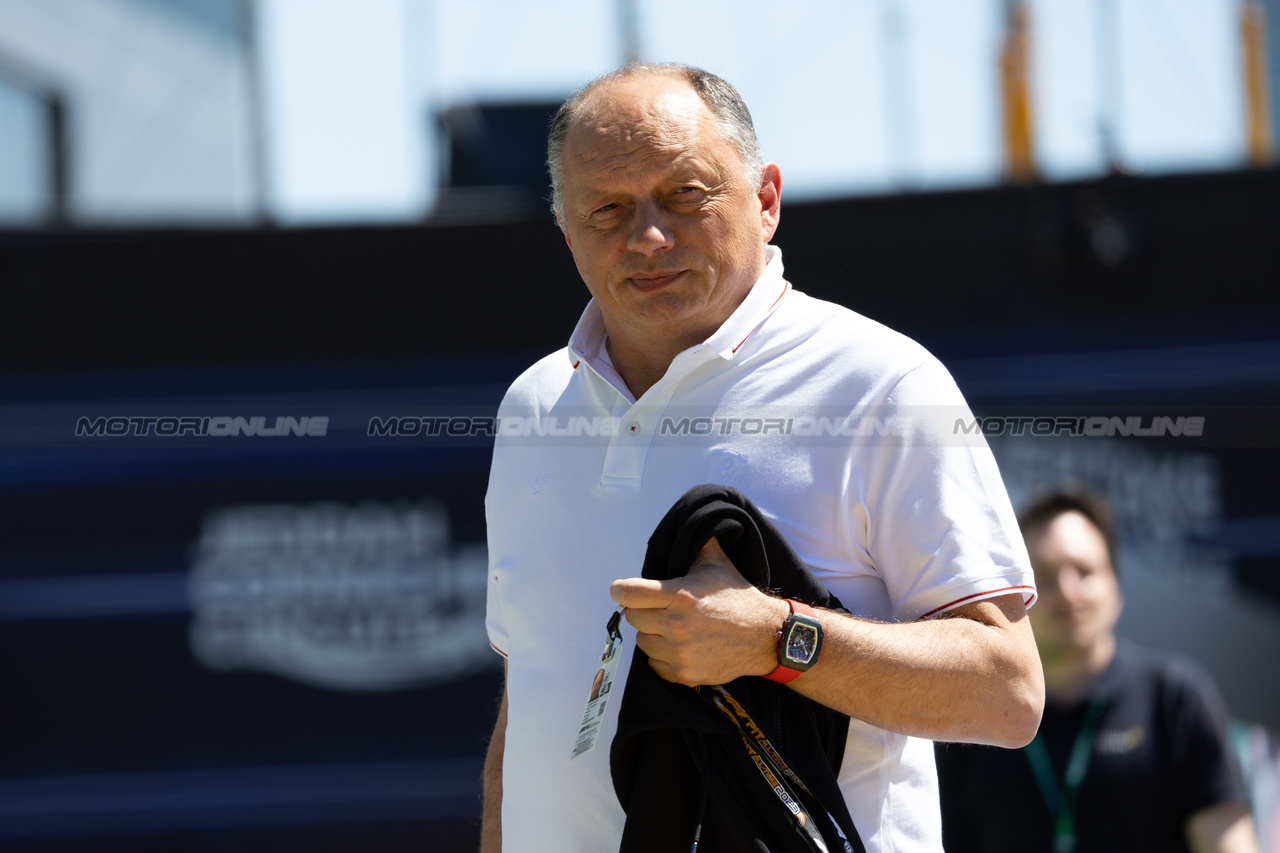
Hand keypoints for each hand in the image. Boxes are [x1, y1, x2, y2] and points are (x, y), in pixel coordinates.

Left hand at [609, 537, 788, 685]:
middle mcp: (676, 625)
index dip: (621, 590)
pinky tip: (677, 646)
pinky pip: (654, 665)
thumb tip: (688, 522)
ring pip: (642, 642)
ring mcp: (679, 652)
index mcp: (679, 595)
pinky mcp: (685, 674)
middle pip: (632, 618)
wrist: (765, 635)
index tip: (622, 591)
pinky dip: (661, 657)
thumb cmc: (738, 597)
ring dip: (652, 634)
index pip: (627, 593)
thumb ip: (697, 542)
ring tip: (671, 627)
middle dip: (642, 610)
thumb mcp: (716, 563)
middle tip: (658, 608)